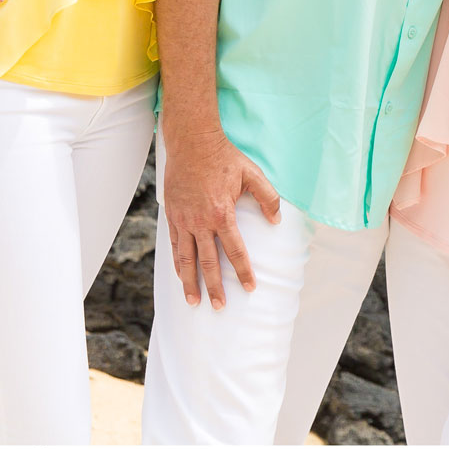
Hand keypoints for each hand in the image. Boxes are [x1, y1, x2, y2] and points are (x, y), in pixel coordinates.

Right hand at [160, 124, 280, 309]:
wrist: (192, 141)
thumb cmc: (224, 157)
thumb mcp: (252, 173)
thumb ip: (268, 197)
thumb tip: (276, 220)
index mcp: (222, 213)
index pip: (234, 250)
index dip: (243, 271)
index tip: (250, 287)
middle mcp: (200, 221)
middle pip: (207, 261)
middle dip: (214, 287)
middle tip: (219, 307)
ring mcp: (183, 219)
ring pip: (186, 258)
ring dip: (189, 282)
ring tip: (193, 301)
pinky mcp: (172, 214)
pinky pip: (174, 244)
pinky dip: (177, 262)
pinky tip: (180, 274)